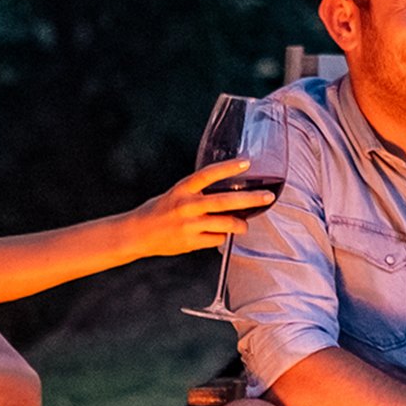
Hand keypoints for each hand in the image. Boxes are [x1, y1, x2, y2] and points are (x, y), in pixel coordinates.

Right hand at [125, 159, 278, 257]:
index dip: (229, 168)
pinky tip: (220, 235)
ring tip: (244, 225)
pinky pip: (216, 239)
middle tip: (267, 197)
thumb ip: (197, 192)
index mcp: (183, 188)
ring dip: (240, 225)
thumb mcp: (176, 194)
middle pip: (225, 202)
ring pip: (226, 225)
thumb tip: (226, 191)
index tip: (247, 163)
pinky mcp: (191, 243)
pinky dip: (222, 237)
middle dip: (250, 200)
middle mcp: (187, 206)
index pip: (209, 174)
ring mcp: (190, 225)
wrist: (138, 234)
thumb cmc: (159, 210)